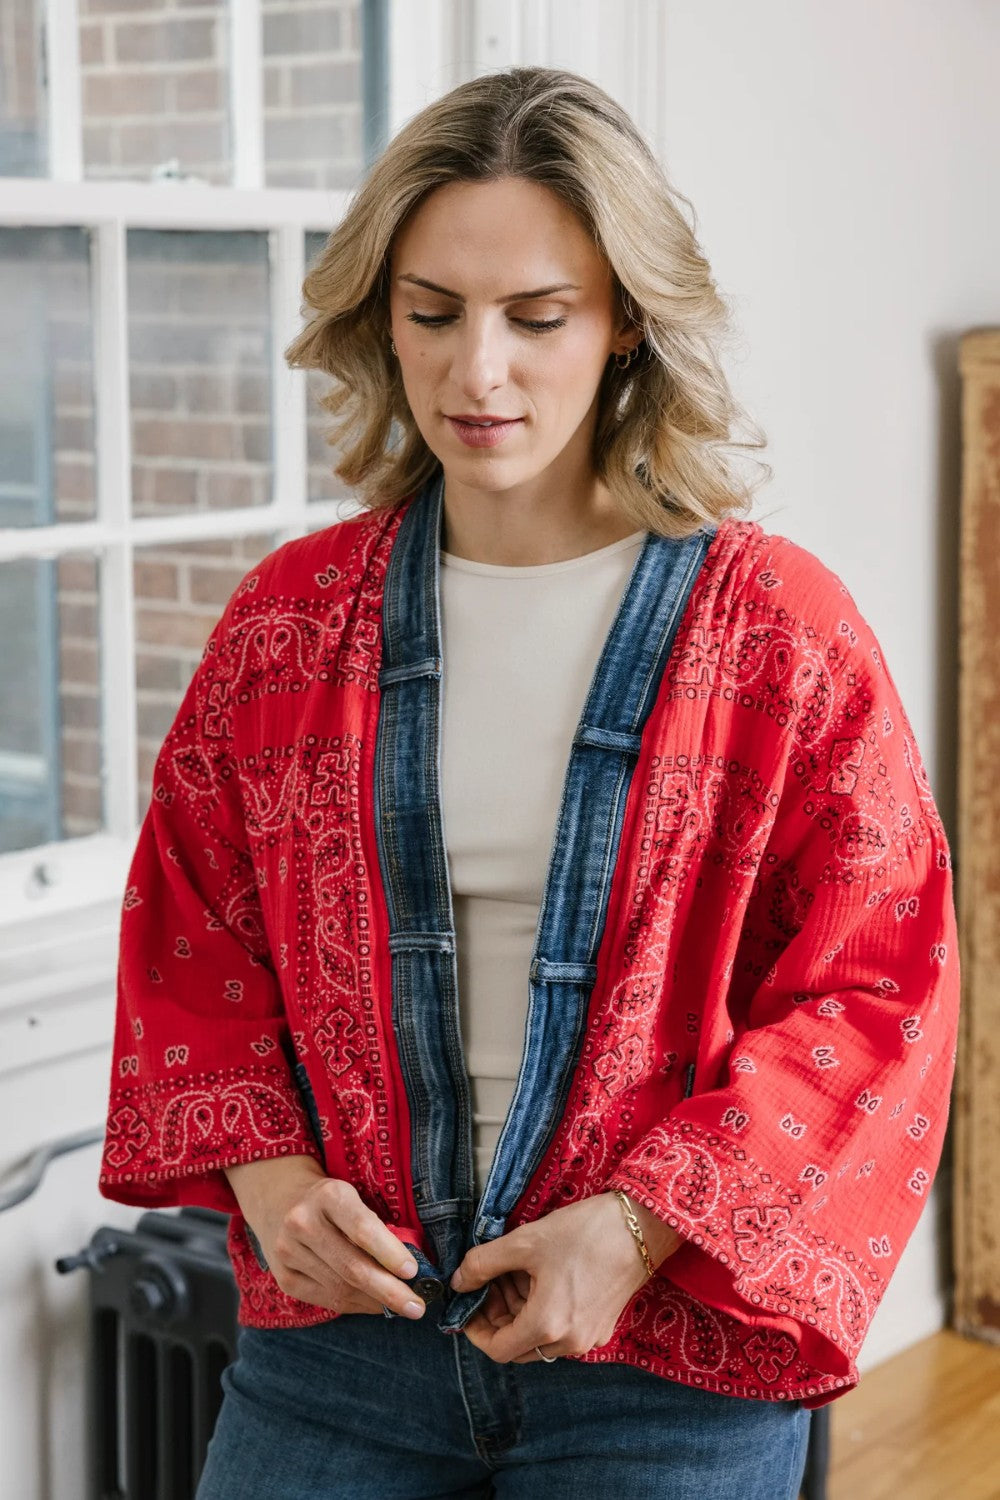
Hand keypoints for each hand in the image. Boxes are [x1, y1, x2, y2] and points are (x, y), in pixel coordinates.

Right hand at [224, 1155, 426, 1318]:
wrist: (280, 1200)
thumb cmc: (331, 1201)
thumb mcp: (353, 1196)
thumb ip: (376, 1226)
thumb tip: (410, 1269)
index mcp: (328, 1195)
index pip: (362, 1229)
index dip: (389, 1253)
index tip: (413, 1271)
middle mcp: (303, 1222)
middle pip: (352, 1267)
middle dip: (389, 1291)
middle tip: (417, 1307)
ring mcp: (288, 1252)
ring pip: (340, 1288)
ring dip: (375, 1302)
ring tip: (400, 1307)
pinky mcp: (284, 1277)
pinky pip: (327, 1299)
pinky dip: (356, 1305)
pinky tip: (374, 1305)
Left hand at [449, 1192, 682, 1363]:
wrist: (641, 1226)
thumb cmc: (583, 1232)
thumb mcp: (524, 1241)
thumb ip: (483, 1264)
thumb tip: (458, 1282)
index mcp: (547, 1325)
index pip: (497, 1349)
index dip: (475, 1330)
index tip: (467, 1305)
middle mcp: (569, 1342)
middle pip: (518, 1346)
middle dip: (497, 1316)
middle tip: (489, 1282)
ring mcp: (589, 1337)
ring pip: (539, 1338)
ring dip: (519, 1311)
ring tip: (513, 1272)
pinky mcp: (602, 1325)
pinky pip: (561, 1329)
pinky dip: (542, 1310)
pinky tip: (539, 1276)